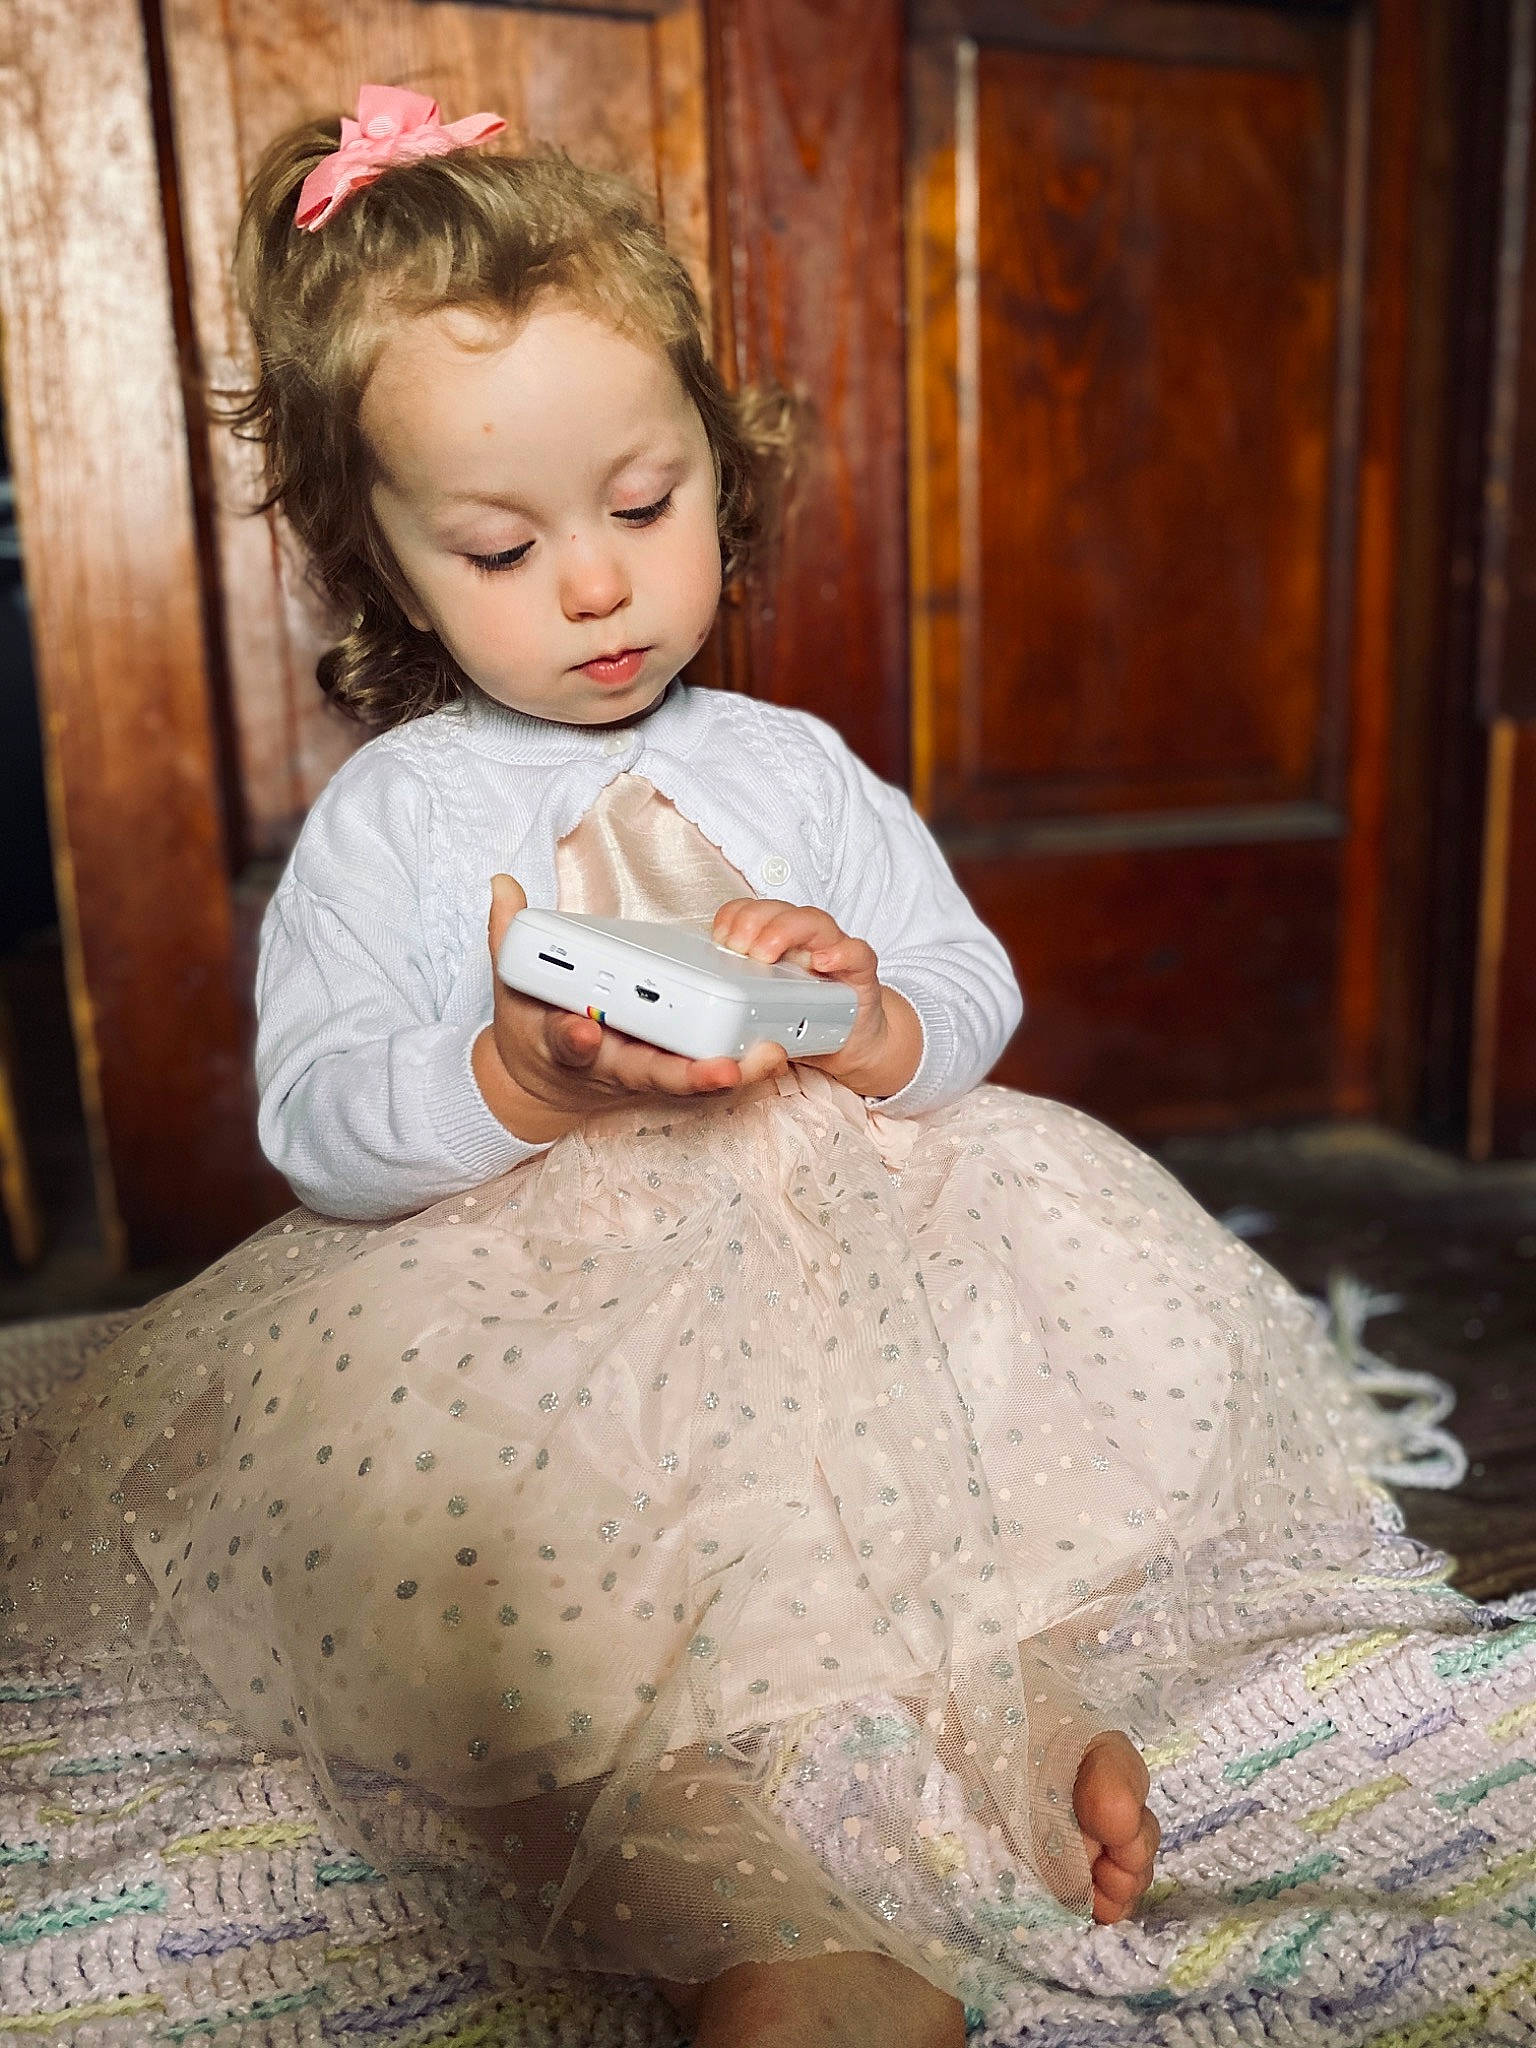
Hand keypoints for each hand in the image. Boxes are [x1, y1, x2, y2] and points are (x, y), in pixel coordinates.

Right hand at [473, 876, 789, 1144]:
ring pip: (685, 1079)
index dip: (572, 1037)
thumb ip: (512, 935)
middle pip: (646, 1073)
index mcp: (564, 1043)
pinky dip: (736, 1066)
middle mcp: (608, 1065)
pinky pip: (702, 1072)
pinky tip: (773, 1050)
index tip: (580, 1030)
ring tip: (768, 1056)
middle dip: (685, 1074)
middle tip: (722, 1068)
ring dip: (728, 1072)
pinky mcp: (666, 1072)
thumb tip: (504, 885)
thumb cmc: (534, 1027)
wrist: (544, 1080)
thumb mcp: (513, 984)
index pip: (566, 1042)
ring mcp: (641, 1073)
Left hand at [709, 898, 921, 1098]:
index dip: (733, 917)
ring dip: (786, 930)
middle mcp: (803, 941)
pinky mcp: (860, 974)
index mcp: (774, 944)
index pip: (751, 912)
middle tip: (737, 947)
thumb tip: (703, 1040)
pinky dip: (841, 953)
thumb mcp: (758, 1021)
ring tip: (765, 953)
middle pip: (778, 910)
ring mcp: (833, 953)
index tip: (718, 937)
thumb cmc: (799, 1025)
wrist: (849, 1044)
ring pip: (814, 921)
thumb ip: (735, 1022)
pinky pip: (857, 953)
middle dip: (753, 921)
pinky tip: (822, 962)